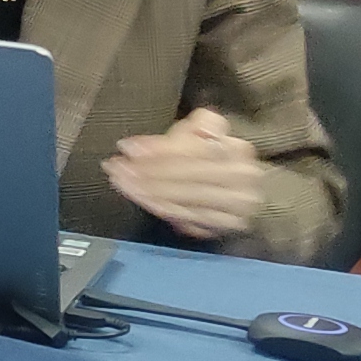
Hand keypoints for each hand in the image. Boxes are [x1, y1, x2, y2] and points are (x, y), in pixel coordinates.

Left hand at [105, 105, 265, 239]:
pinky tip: (143, 199)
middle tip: (117, 170)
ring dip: (149, 192)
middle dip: (148, 172)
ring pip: (187, 197)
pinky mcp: (229, 224)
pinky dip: (163, 208)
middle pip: (189, 174)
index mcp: (236, 147)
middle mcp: (243, 175)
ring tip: (123, 184)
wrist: (239, 188)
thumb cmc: (209, 157)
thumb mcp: (193, 136)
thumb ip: (168, 140)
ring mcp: (239, 203)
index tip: (128, 148)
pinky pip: (189, 216)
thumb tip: (134, 148)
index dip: (159, 149)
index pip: (194, 148)